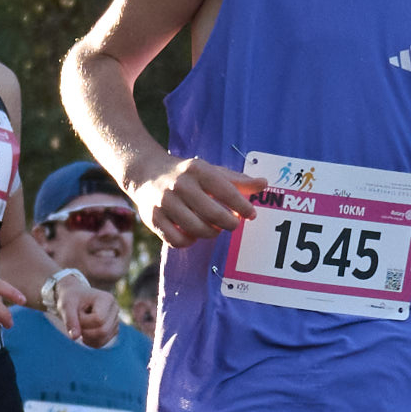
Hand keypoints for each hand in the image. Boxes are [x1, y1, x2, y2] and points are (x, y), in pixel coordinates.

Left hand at [38, 275, 119, 350]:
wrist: (76, 297)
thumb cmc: (71, 299)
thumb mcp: (66, 306)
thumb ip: (70, 320)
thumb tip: (74, 337)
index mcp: (107, 299)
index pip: (98, 319)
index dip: (83, 321)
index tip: (76, 313)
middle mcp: (115, 309)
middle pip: (103, 331)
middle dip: (85, 331)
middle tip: (76, 322)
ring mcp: (115, 321)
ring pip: (101, 340)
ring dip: (85, 336)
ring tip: (80, 325)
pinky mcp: (112, 331)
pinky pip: (100, 343)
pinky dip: (88, 341)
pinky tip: (83, 332)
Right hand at [130, 154, 255, 247]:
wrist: (146, 172)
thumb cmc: (187, 174)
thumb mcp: (211, 171)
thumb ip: (238, 180)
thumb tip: (264, 184)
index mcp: (197, 170)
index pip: (226, 190)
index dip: (242, 206)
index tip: (251, 214)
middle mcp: (180, 185)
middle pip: (213, 214)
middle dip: (229, 223)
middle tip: (233, 224)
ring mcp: (165, 203)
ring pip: (196, 229)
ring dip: (211, 233)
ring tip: (214, 228)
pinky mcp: (153, 219)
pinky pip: (177, 240)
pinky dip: (189, 241)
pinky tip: (194, 234)